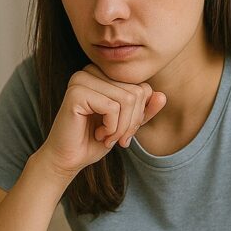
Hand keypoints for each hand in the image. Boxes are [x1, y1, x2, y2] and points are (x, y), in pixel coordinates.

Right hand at [37, 64, 166, 177]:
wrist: (68, 159)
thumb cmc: (94, 140)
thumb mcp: (126, 125)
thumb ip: (144, 110)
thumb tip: (163, 96)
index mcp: (104, 74)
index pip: (142, 88)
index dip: (139, 115)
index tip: (123, 131)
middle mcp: (92, 71)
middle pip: (137, 93)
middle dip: (131, 123)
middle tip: (115, 137)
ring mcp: (82, 79)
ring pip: (127, 100)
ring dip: (121, 128)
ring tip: (105, 136)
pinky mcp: (76, 92)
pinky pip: (113, 107)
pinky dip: (111, 127)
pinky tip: (97, 134)